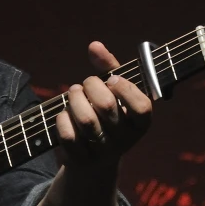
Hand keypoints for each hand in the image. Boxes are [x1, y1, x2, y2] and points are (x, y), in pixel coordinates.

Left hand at [54, 41, 151, 168]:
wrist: (95, 159)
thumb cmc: (107, 114)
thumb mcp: (115, 92)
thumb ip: (109, 67)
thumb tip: (95, 45)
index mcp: (141, 123)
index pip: (141, 106)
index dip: (124, 88)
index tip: (112, 78)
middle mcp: (125, 140)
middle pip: (106, 106)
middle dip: (90, 85)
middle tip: (85, 84)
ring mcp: (103, 152)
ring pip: (85, 120)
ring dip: (74, 99)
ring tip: (74, 93)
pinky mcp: (82, 160)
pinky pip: (68, 135)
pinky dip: (62, 119)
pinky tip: (64, 114)